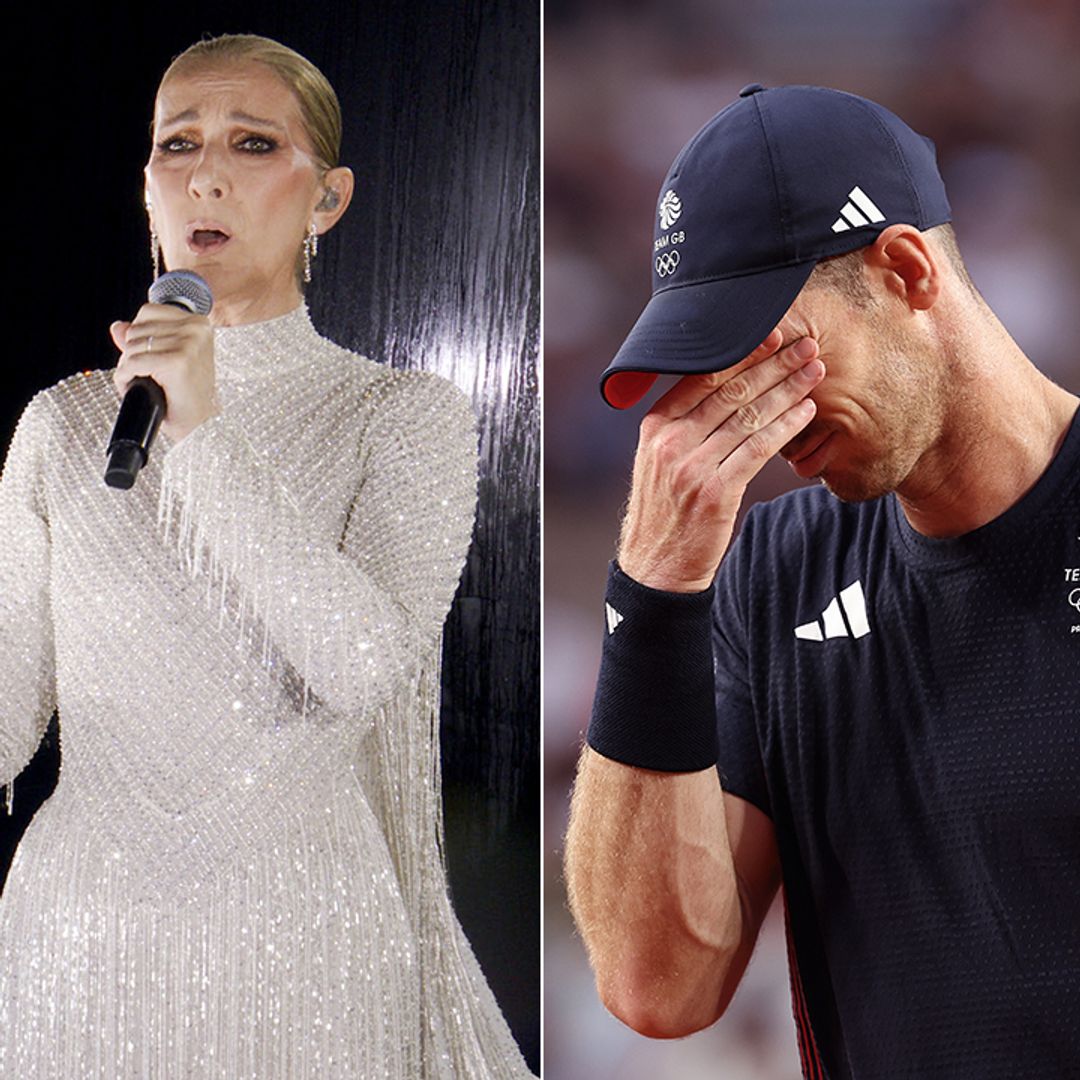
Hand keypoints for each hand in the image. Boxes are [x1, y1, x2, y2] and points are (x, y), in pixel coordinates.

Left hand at [110, 304, 217, 443]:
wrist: (200, 424)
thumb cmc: (187, 395)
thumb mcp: (165, 359)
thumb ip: (141, 338)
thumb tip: (117, 327)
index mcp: (199, 323)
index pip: (147, 312)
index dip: (139, 337)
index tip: (152, 358)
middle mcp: (196, 329)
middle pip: (136, 329)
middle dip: (132, 354)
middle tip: (148, 375)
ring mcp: (189, 344)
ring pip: (131, 347)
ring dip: (129, 368)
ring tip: (145, 382)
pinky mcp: (177, 362)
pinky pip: (132, 363)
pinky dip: (126, 377)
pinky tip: (138, 387)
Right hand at [617, 330, 824, 591]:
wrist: (656, 568)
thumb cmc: (665, 514)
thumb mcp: (658, 463)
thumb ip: (682, 428)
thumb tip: (721, 391)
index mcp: (654, 426)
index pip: (703, 376)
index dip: (743, 353)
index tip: (774, 336)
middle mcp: (669, 440)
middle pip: (730, 390)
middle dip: (774, 365)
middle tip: (806, 347)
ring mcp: (691, 465)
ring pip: (748, 415)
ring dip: (788, 390)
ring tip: (815, 374)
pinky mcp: (714, 490)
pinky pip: (758, 448)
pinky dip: (785, 426)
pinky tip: (806, 412)